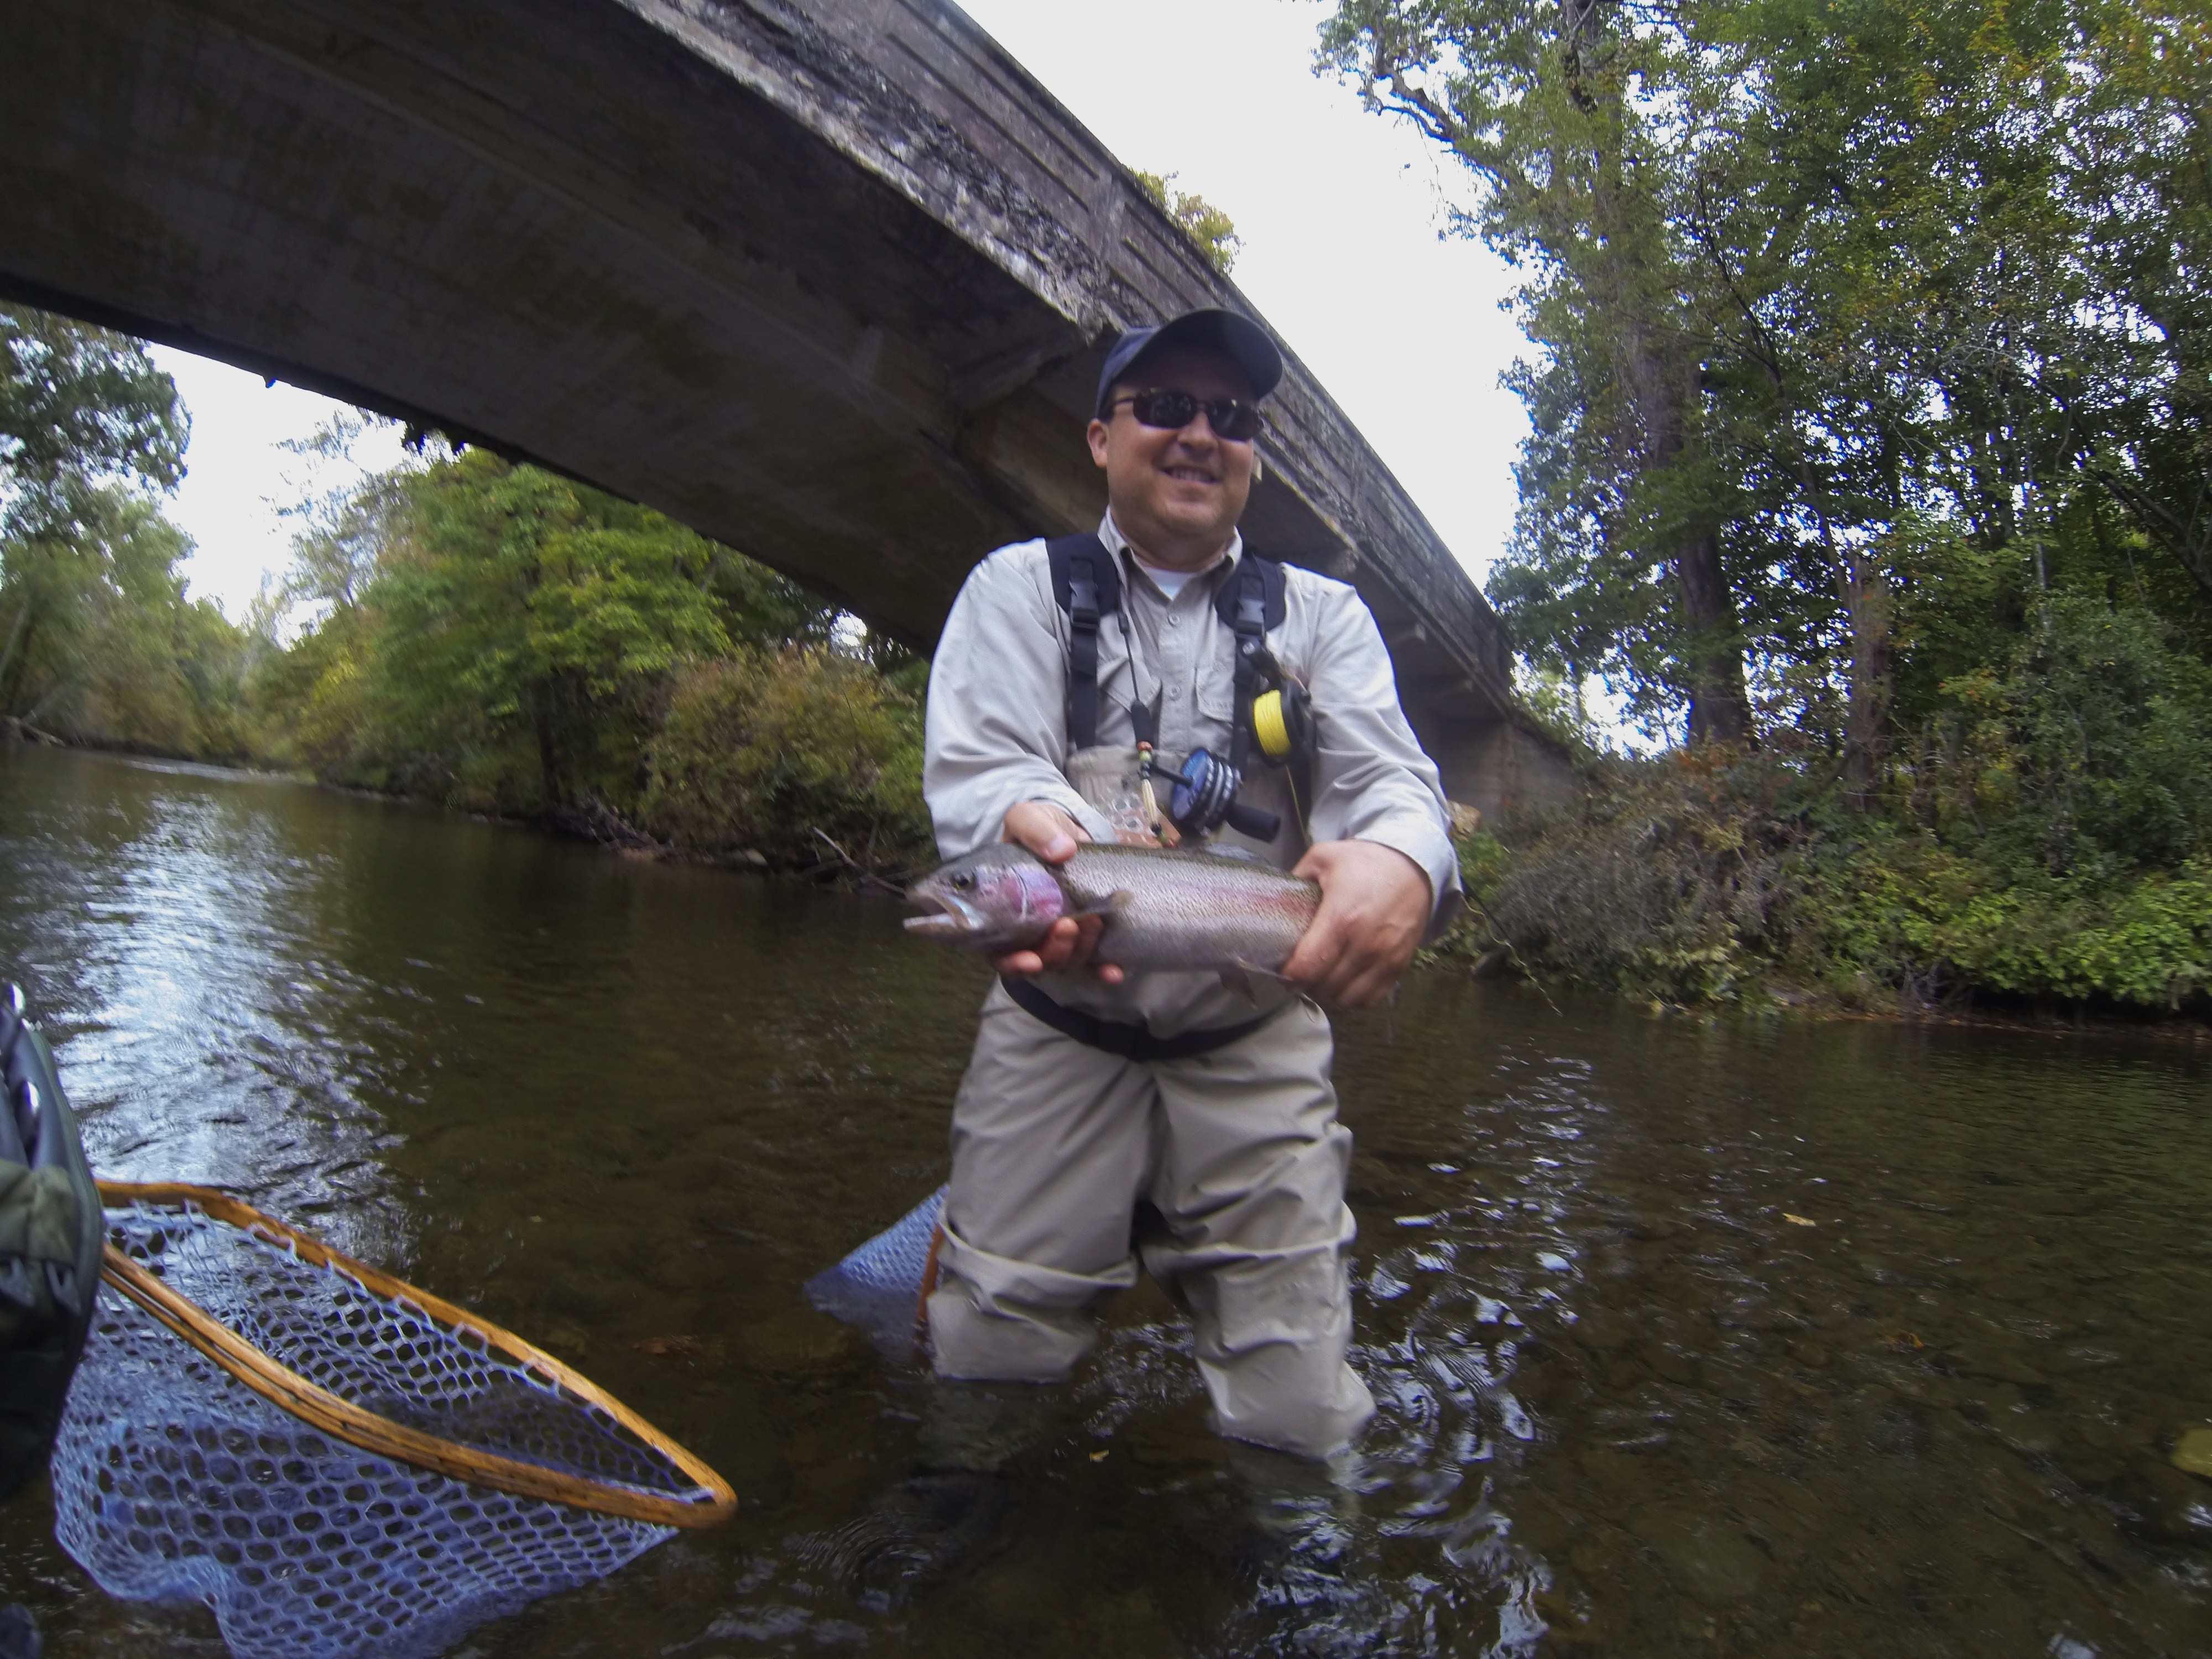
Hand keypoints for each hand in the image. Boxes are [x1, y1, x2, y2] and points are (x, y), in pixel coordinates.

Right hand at [993, 802, 1124, 983]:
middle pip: (1038, 961)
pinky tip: (1115, 970)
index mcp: (1001, 914)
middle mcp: (1028, 932)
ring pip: (1067, 960)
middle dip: (1055, 951)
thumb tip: (1062, 851)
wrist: (1065, 829)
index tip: (1031, 959)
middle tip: (1069, 925)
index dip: (1013, 963)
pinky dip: (1103, 969)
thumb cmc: (1036, 828)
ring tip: (1094, 921)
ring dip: (1081, 950)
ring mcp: (1057, 935)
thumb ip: (1034, 830)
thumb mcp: (1026, 818)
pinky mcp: (1084, 934)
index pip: (1000, 953)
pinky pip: (1093, 961)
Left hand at [1282, 840, 1430, 1008]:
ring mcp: (1385, 959)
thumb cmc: (1366, 861)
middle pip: (1323, 988)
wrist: (1414, 865)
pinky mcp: (1399, 966)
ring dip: (1328, 994)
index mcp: (1341, 918)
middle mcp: (1365, 944)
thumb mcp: (1322, 857)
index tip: (1283, 968)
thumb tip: (1272, 903)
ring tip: (1321, 977)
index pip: (1306, 968)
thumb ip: (1294, 881)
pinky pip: (1370, 1000)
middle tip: (1300, 971)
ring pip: (1346, 1000)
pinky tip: (1344, 982)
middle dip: (1305, 984)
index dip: (1288, 975)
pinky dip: (1353, 998)